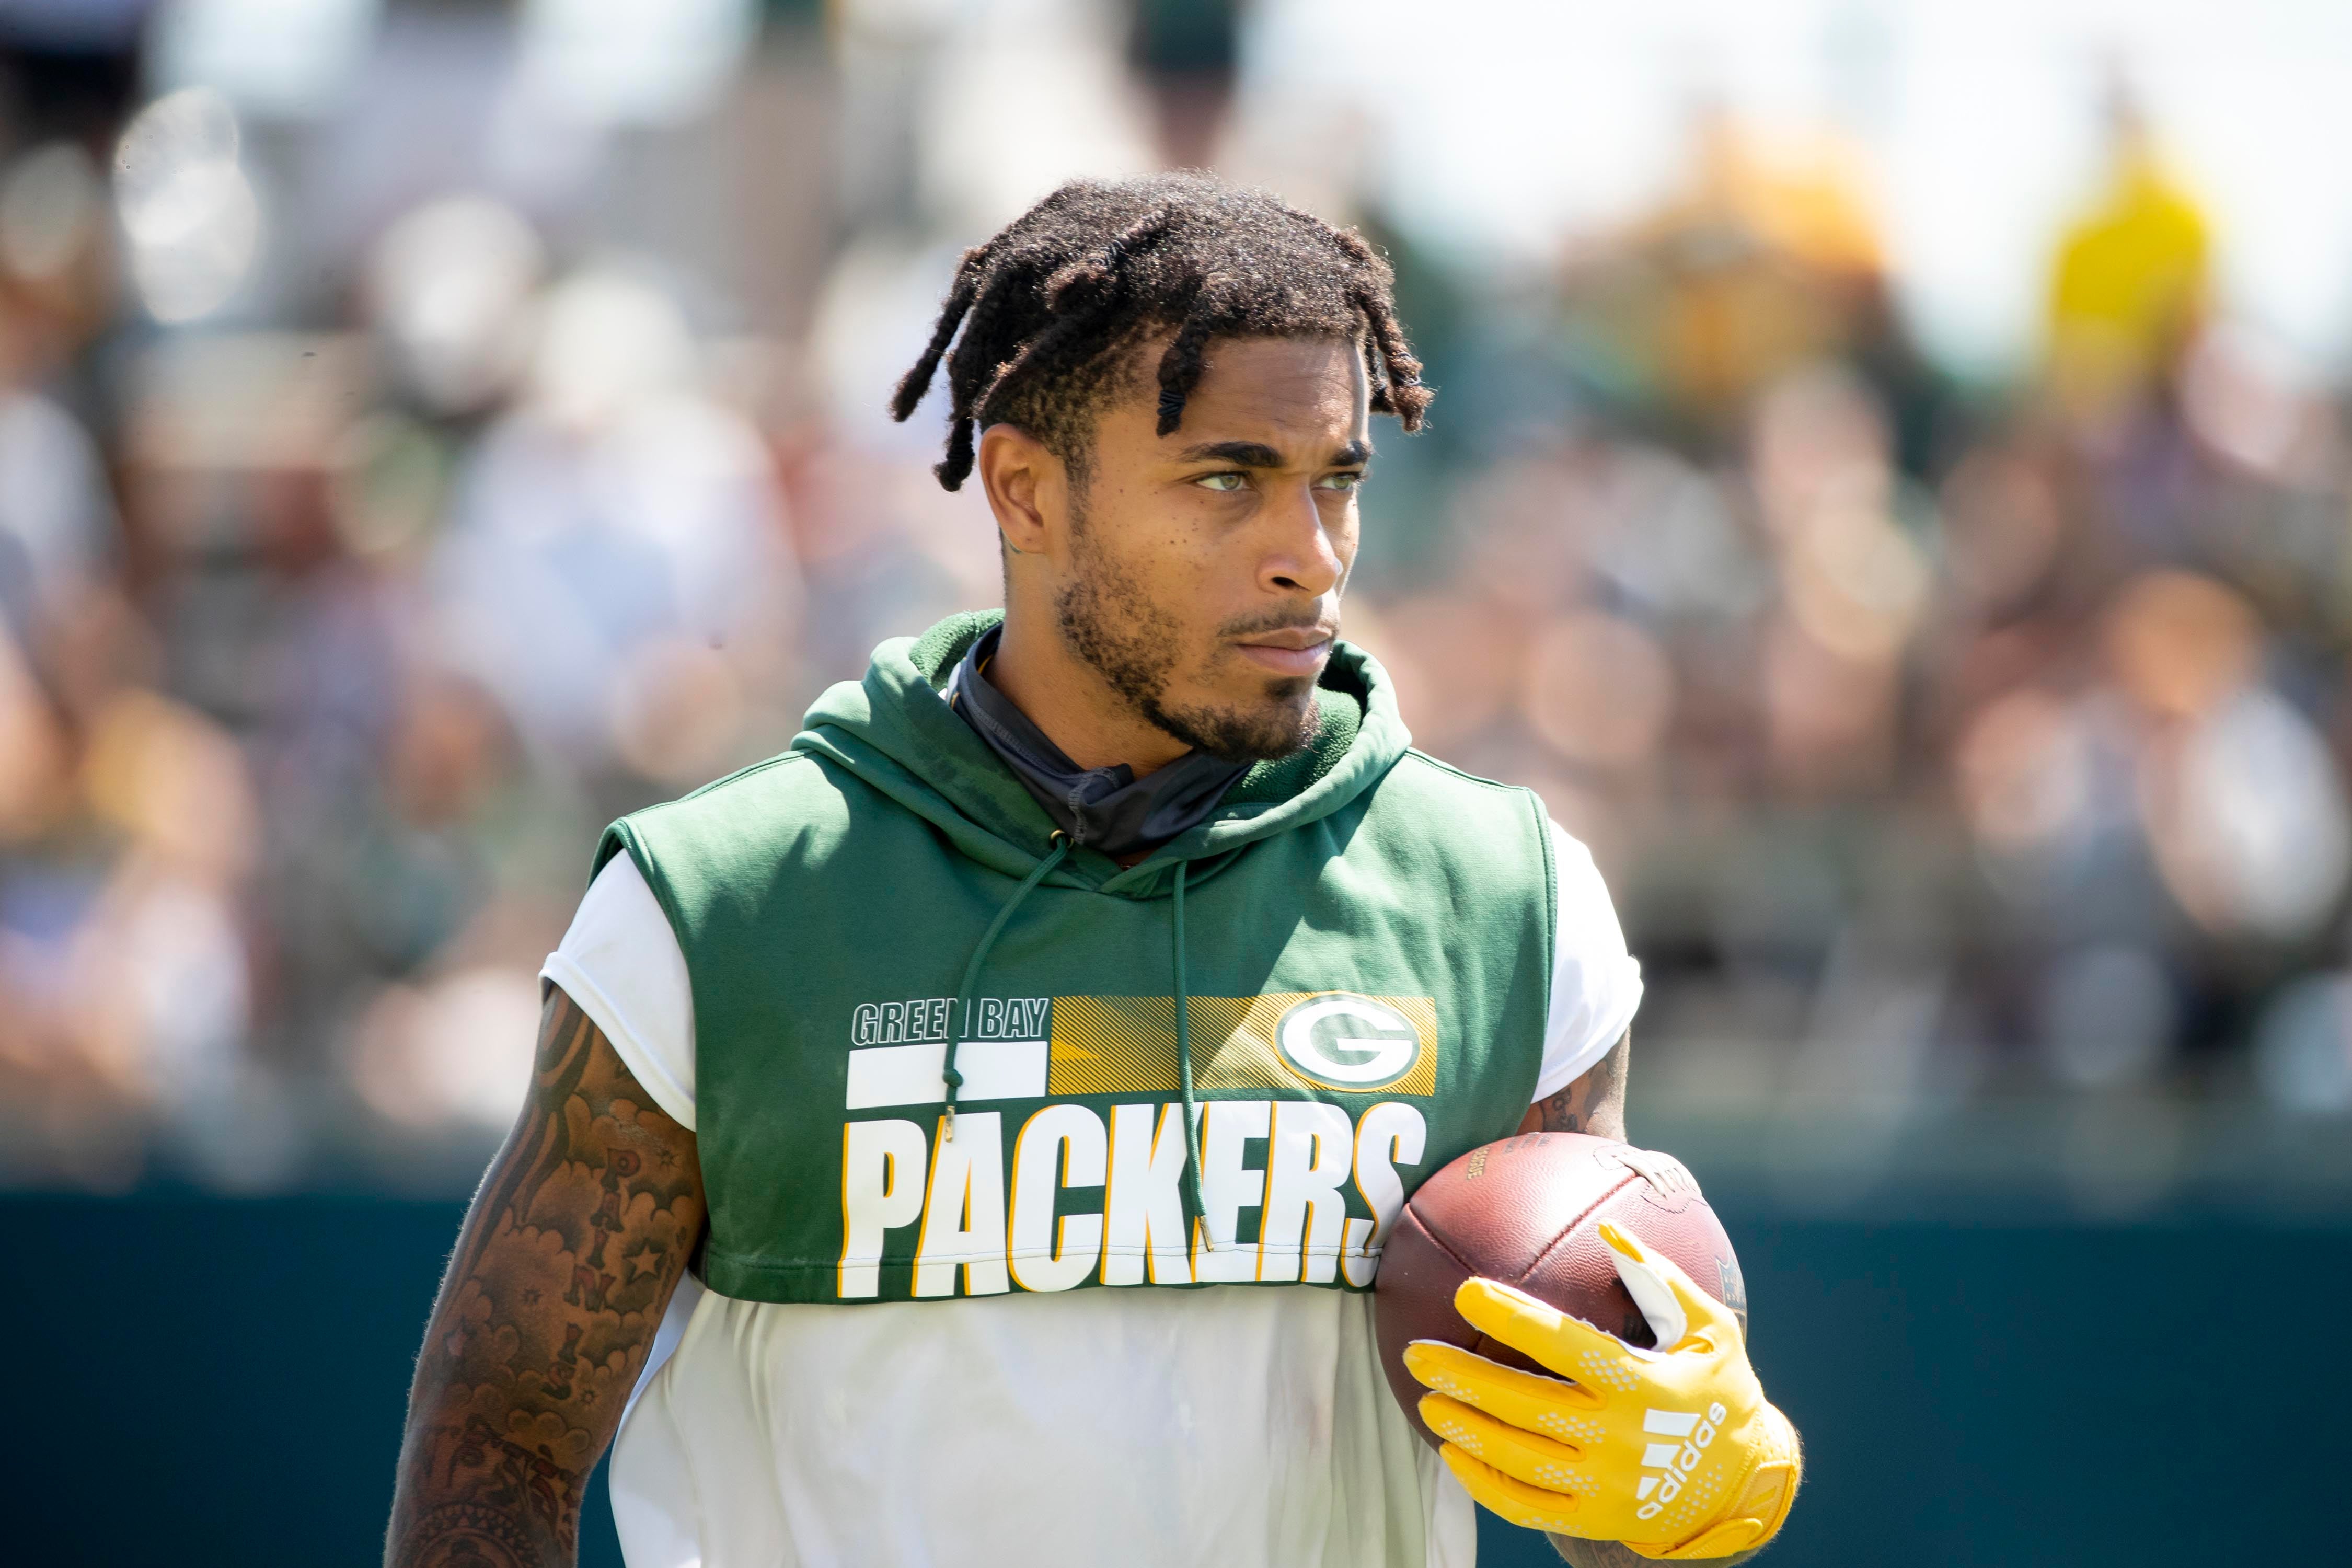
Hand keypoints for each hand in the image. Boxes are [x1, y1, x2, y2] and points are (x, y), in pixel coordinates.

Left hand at [1402, 1223, 1799, 1559]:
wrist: (1748, 1484)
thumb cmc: (1721, 1390)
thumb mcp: (1710, 1328)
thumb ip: (1659, 1278)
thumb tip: (1608, 1230)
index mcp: (1646, 1386)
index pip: (1565, 1345)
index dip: (1512, 1318)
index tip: (1467, 1293)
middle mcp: (1622, 1440)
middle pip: (1526, 1405)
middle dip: (1464, 1377)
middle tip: (1417, 1354)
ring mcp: (1607, 1487)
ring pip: (1519, 1459)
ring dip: (1467, 1428)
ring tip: (1426, 1399)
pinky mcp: (1596, 1520)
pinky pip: (1527, 1507)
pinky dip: (1484, 1484)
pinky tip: (1453, 1454)